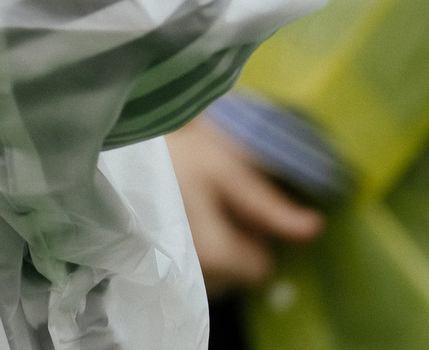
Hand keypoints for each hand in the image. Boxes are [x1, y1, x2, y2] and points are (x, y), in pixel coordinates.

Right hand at [164, 115, 322, 295]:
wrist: (112, 153)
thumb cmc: (172, 155)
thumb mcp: (225, 170)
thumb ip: (270, 205)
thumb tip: (316, 227)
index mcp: (216, 254)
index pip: (259, 269)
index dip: (256, 235)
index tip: (237, 206)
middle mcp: (193, 275)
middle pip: (234, 275)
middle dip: (232, 244)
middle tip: (212, 202)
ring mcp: (168, 273)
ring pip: (209, 274)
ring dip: (209, 249)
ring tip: (191, 207)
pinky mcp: (149, 266)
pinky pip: (183, 270)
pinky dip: (185, 250)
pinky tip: (174, 217)